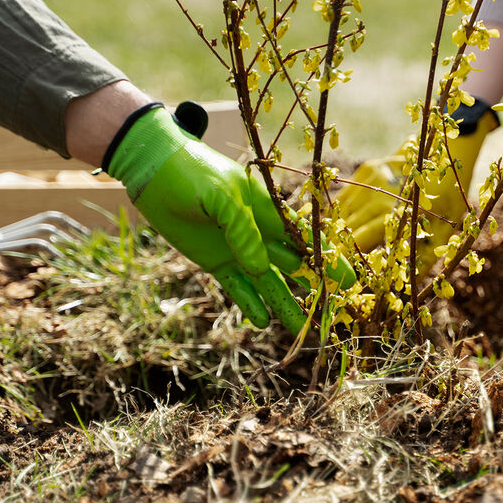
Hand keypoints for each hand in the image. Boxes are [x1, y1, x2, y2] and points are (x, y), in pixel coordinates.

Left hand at [106, 103, 351, 331]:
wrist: (155, 171)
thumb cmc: (191, 172)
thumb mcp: (218, 195)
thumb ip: (241, 229)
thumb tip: (260, 268)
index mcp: (268, 211)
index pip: (306, 238)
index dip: (328, 259)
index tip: (347, 281)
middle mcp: (259, 233)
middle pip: (295, 265)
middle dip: (315, 287)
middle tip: (334, 311)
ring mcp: (239, 249)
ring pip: (269, 283)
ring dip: (285, 305)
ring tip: (302, 331)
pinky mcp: (216, 262)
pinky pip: (238, 288)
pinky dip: (250, 304)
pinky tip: (262, 323)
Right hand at [336, 100, 497, 267]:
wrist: (452, 154)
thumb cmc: (451, 199)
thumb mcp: (445, 232)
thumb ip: (425, 260)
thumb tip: (409, 286)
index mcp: (395, 213)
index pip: (360, 240)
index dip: (350, 259)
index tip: (343, 274)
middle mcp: (378, 194)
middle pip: (347, 227)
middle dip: (340, 247)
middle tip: (334, 266)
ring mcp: (370, 178)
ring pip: (342, 210)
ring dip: (337, 229)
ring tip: (332, 247)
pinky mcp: (368, 167)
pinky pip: (346, 193)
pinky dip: (340, 210)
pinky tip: (339, 224)